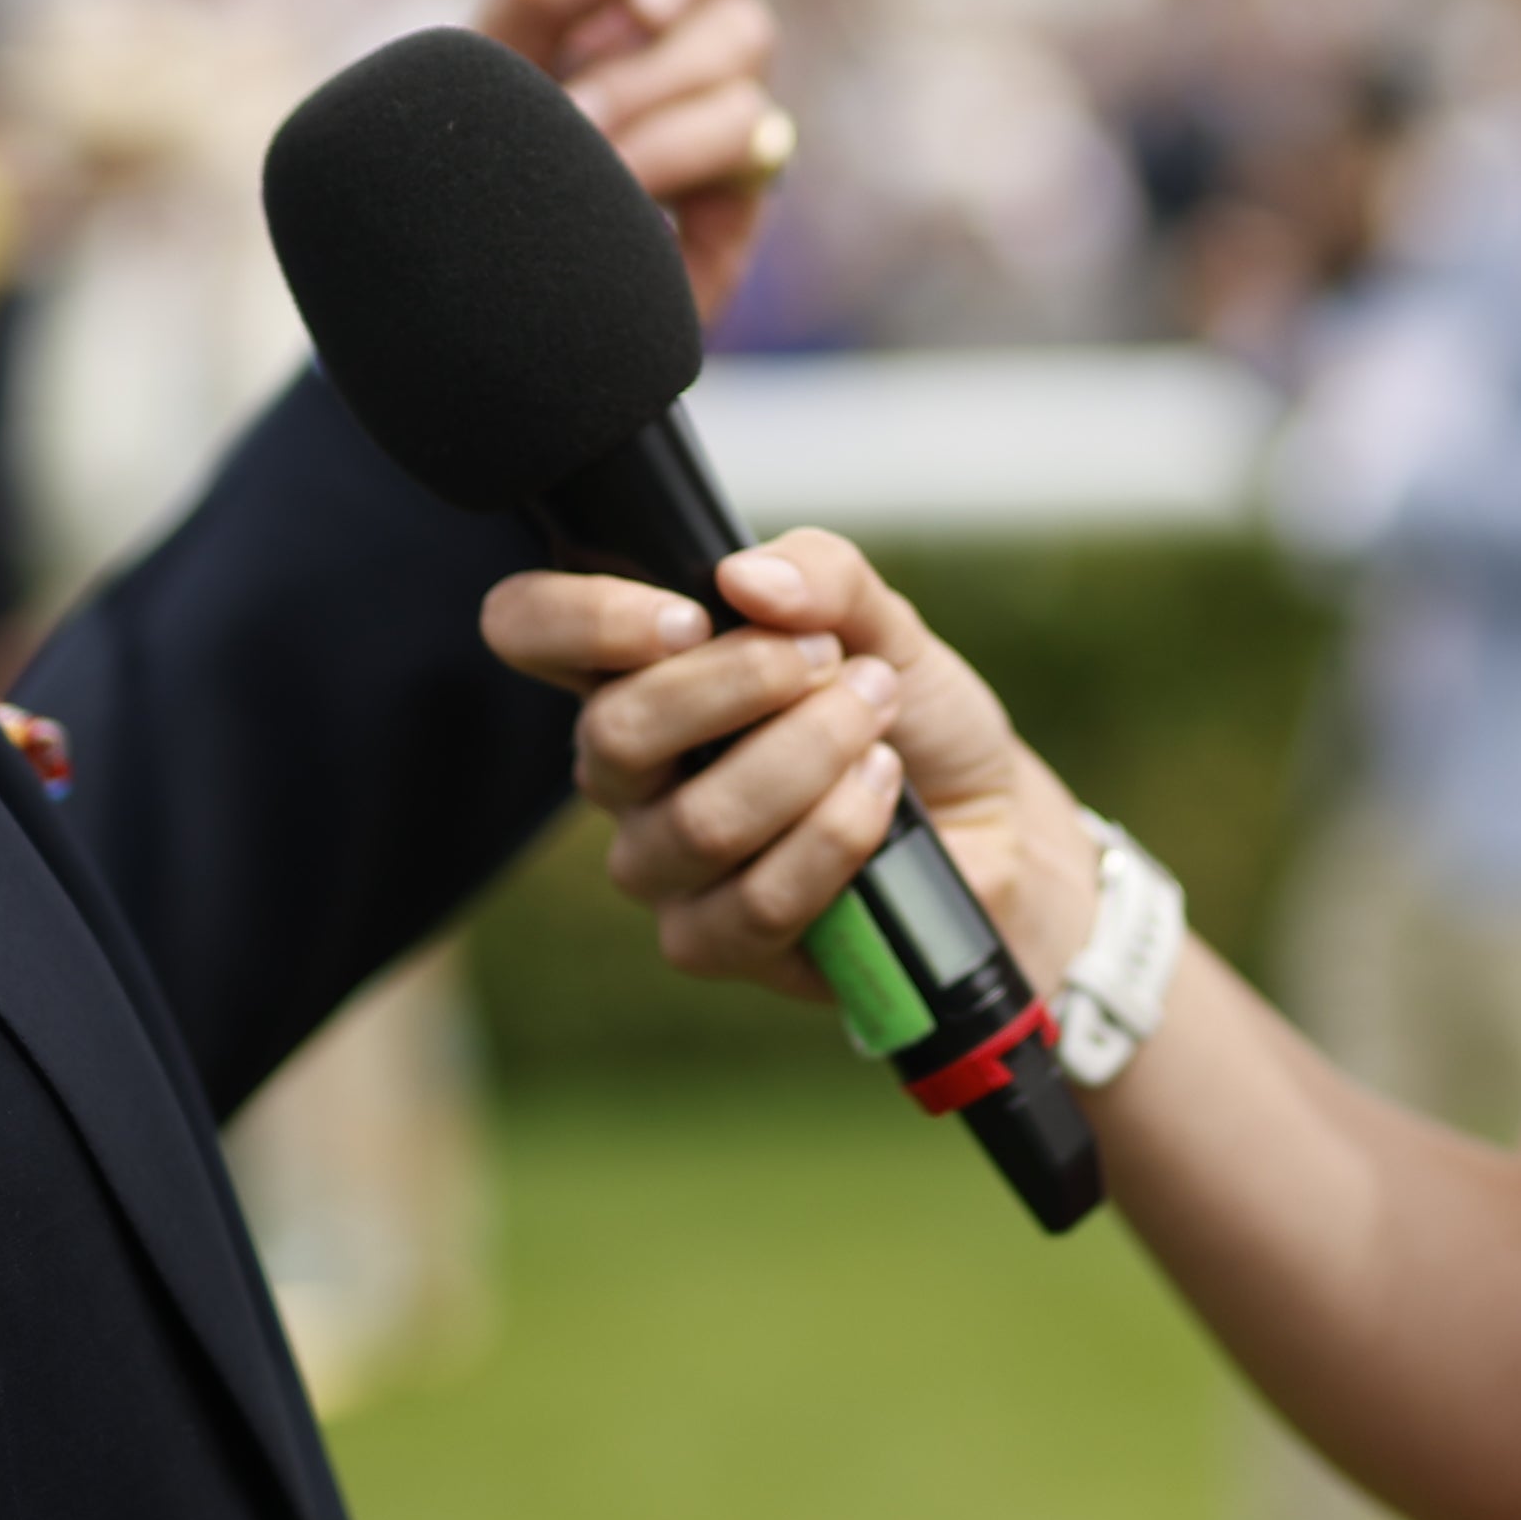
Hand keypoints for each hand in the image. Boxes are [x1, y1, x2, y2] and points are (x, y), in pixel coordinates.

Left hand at [469, 0, 881, 322]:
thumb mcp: (480, 52)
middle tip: (634, 9)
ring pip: (741, 40)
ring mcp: (726, 100)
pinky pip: (745, 132)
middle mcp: (691, 25)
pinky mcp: (745, 183)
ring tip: (575, 142)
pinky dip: (673, 151)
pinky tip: (623, 190)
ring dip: (648, 85)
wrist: (468, 291)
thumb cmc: (465, 162)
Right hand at [478, 528, 1084, 1001]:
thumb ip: (823, 576)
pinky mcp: (714, 943)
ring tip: (876, 719)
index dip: (580, 618)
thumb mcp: (885, 621)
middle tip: (830, 660)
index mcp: (639, 670)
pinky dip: (835, 835)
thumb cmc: (909, 719)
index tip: (688, 615)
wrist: (992, 823)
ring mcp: (663, 864)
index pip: (528, 629)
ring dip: (807, 757)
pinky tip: (882, 794)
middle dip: (739, 685)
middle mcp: (628, 770)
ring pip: (699, 823)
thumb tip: (746, 576)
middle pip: (612, 733)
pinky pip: (754, 902)